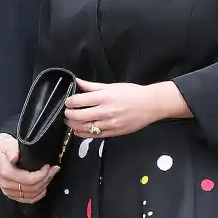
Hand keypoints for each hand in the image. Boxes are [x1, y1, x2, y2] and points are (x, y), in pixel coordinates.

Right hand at [0, 132, 58, 205]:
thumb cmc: (1, 148)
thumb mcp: (6, 144)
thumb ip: (11, 150)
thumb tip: (14, 157)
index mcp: (6, 173)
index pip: (28, 180)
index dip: (41, 175)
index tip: (48, 167)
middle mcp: (6, 184)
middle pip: (32, 188)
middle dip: (46, 179)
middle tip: (53, 169)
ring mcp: (9, 191)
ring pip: (32, 194)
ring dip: (44, 186)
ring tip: (51, 175)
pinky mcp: (12, 194)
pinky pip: (27, 199)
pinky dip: (38, 195)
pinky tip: (44, 188)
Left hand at [65, 79, 186, 137]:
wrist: (150, 105)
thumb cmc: (132, 93)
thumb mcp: (111, 86)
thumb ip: (92, 86)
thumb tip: (77, 81)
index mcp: (104, 97)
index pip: (79, 101)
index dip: (69, 102)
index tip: (68, 101)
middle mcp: (105, 111)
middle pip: (79, 116)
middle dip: (69, 114)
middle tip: (66, 112)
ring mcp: (110, 124)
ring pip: (85, 127)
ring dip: (74, 125)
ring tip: (70, 121)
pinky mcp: (114, 132)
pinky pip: (94, 135)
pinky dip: (83, 134)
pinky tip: (78, 131)